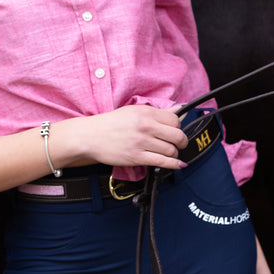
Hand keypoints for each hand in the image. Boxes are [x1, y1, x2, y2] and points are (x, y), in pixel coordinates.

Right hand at [68, 104, 187, 169]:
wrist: (91, 136)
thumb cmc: (111, 123)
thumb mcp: (134, 110)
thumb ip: (157, 111)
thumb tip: (178, 108)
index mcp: (146, 113)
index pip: (175, 120)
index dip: (178, 127)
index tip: (176, 131)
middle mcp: (146, 126)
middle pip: (177, 135)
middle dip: (182, 142)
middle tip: (179, 144)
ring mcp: (142, 142)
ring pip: (171, 150)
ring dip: (175, 154)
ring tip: (171, 153)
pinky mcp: (137, 157)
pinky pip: (162, 162)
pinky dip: (174, 165)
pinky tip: (178, 164)